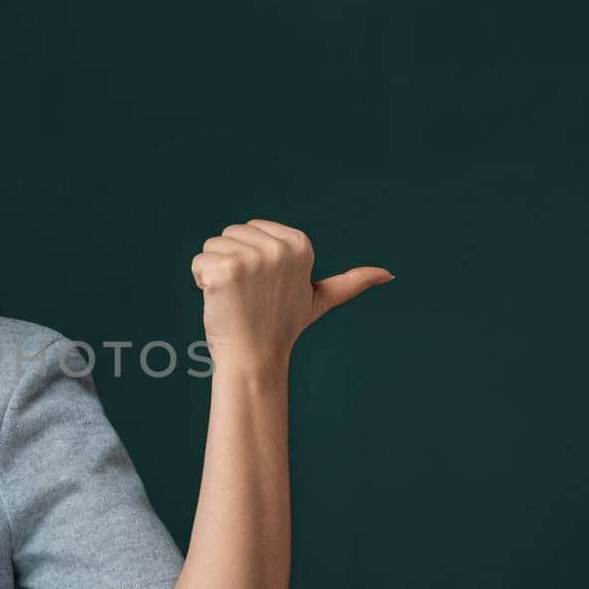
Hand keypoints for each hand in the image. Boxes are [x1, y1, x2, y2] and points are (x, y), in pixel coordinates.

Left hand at [190, 219, 392, 372]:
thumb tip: (389, 275)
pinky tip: (220, 301)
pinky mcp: (226, 270)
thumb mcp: (318, 299)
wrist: (255, 358)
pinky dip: (201, 283)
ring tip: (235, 299)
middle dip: (231, 263)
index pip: (250, 229)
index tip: (265, 287)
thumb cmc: (281, 327)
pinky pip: (199, 262)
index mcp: (300, 243)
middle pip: (230, 233)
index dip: (250, 259)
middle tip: (248, 296)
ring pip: (212, 246)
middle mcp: (279, 247)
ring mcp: (253, 258)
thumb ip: (351, 283)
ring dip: (215, 274)